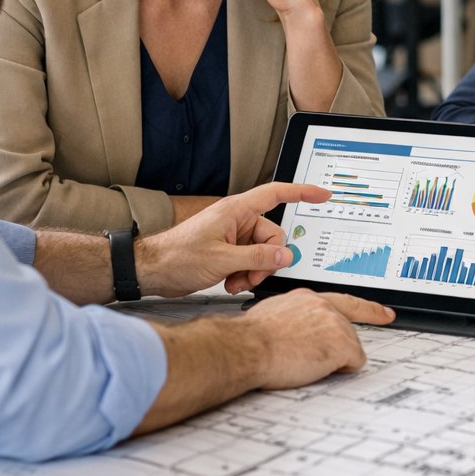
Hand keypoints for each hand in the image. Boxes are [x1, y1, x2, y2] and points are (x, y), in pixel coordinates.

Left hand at [138, 182, 321, 296]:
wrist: (152, 271)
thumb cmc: (177, 256)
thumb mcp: (222, 260)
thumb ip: (257, 258)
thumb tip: (285, 256)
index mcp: (236, 211)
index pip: (276, 194)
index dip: (302, 192)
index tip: (322, 194)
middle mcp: (238, 221)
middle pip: (273, 236)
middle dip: (266, 261)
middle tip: (251, 277)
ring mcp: (234, 237)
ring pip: (263, 254)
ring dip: (254, 272)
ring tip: (235, 282)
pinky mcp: (229, 252)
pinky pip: (251, 262)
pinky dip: (245, 275)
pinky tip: (230, 283)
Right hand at [240, 289, 394, 389]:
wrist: (247, 347)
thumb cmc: (251, 339)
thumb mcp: (272, 316)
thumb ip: (294, 317)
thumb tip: (295, 329)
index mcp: (307, 299)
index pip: (345, 302)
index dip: (369, 310)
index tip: (385, 314)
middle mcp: (324, 306)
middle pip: (348, 332)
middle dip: (336, 348)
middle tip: (310, 356)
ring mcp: (335, 323)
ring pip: (350, 348)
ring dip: (332, 360)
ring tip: (302, 360)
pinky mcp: (342, 343)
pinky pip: (354, 363)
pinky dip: (340, 370)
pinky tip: (315, 367)